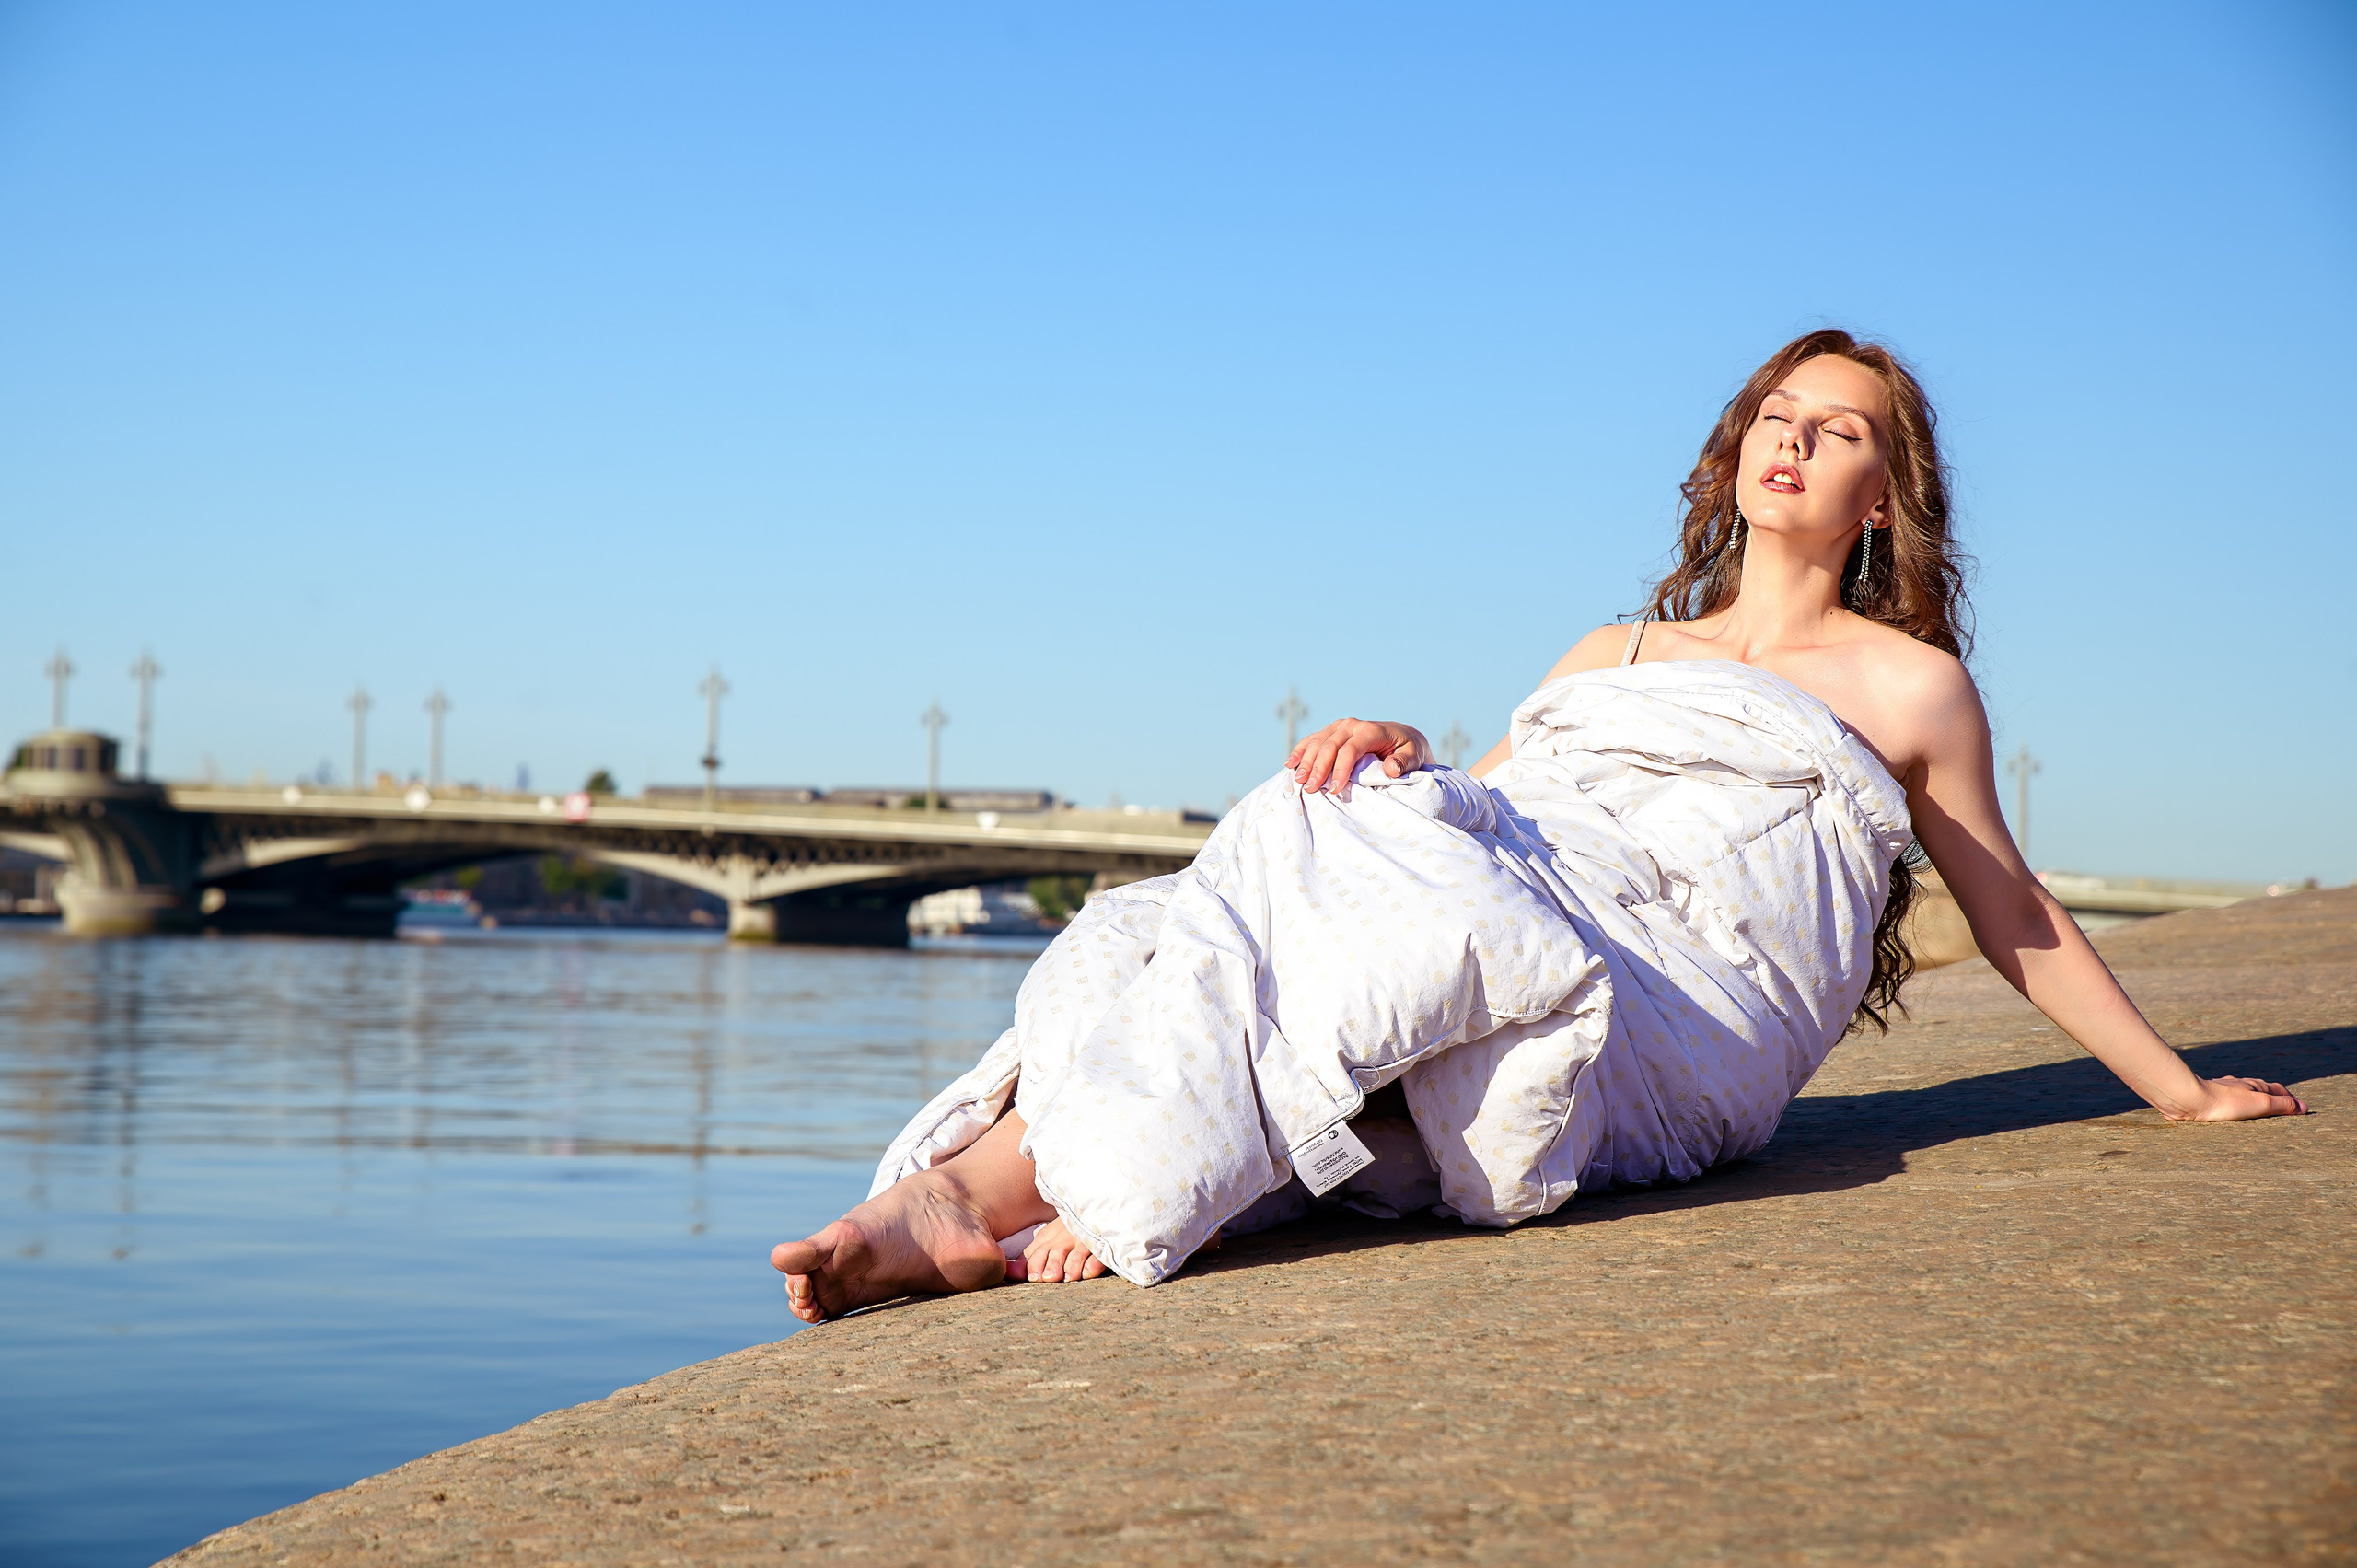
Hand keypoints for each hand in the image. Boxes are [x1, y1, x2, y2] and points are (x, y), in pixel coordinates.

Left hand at [1012, 1217, 1105, 1282]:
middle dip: (1051, 1265)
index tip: (1034, 1278)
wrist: (1097, 1209)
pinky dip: (1092, 1264)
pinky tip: (1088, 1272)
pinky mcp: (1102, 1245)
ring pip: (1075, 1254)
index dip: (1035, 1265)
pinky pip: (1097, 1256)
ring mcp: (1085, 1241)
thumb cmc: (1069, 1231)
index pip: (1037, 1252)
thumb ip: (1030, 1257)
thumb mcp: (1048, 1240)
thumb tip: (1009, 1270)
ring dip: (1071, 1266)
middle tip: (1049, 1278)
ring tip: (1068, 1278)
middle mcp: (1066, 1237)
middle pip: (1055, 1252)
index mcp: (1050, 1236)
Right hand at [1287, 718, 1430, 796]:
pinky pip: (1313, 740)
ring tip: (1298, 780)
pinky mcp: (1332, 731)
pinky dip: (1300, 750)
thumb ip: (1404, 762)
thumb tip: (1391, 768)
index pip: (1350, 749)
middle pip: (1330, 746)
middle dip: (1318, 768)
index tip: (1334, 790)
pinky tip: (1289, 763)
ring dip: (1306, 761)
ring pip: (1318, 742)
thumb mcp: (1413, 756)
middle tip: (1310, 789)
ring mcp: (1340, 726)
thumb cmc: (1408, 750)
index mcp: (1371, 730)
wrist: (1402, 737)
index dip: (1340, 769)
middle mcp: (1352, 725)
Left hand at [2162, 1075, 2308, 1121]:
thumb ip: (2281, 1105)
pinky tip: (2228, 1114)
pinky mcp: (2207, 1101)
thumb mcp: (2259, 1104)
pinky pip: (2226, 1104)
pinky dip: (2234, 1109)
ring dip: (2252, 1103)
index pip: (2278, 1090)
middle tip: (2282, 1110)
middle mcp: (2238, 1085)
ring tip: (2257, 1113)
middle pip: (2260, 1091)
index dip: (2289, 1099)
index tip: (2299, 1109)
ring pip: (2241, 1096)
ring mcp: (2222, 1092)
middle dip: (2272, 1099)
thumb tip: (2303, 1107)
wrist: (2188, 1100)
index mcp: (2253, 1085)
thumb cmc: (2225, 1102)